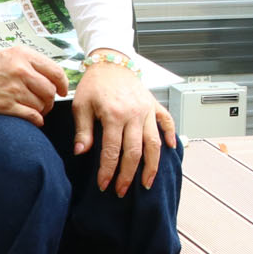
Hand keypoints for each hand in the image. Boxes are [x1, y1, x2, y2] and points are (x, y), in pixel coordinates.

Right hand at [0, 44, 68, 124]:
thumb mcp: (9, 55)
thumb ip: (31, 63)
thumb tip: (54, 77)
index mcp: (23, 55)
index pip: (55, 71)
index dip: (63, 84)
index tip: (62, 90)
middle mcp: (20, 70)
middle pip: (50, 91)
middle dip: (51, 100)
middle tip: (46, 103)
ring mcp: (12, 88)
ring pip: (41, 104)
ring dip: (42, 110)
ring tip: (36, 110)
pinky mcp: (4, 105)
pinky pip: (31, 116)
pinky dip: (36, 120)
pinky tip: (34, 119)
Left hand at [72, 62, 176, 196]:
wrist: (111, 62)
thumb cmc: (94, 84)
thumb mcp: (81, 105)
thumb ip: (83, 130)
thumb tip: (81, 153)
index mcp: (114, 115)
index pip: (112, 150)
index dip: (108, 171)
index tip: (103, 186)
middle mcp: (134, 114)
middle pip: (135, 152)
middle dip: (128, 175)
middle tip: (122, 190)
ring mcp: (147, 110)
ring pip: (154, 143)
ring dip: (152, 165)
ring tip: (147, 183)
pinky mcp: (154, 105)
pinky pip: (167, 122)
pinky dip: (171, 135)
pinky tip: (171, 150)